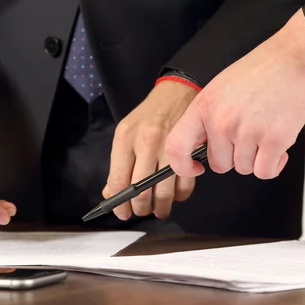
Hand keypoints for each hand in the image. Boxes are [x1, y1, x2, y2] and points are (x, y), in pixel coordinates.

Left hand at [103, 80, 197, 219]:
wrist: (177, 91)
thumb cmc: (150, 115)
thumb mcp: (126, 133)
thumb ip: (119, 165)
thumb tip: (112, 194)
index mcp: (126, 138)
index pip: (119, 181)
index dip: (119, 204)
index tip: (121, 212)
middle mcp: (147, 142)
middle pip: (141, 191)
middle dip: (140, 209)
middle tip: (140, 211)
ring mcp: (171, 147)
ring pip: (164, 193)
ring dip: (160, 208)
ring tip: (158, 209)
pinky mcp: (191, 152)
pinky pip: (185, 186)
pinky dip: (179, 197)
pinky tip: (174, 195)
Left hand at [165, 11, 304, 179]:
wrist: (298, 58)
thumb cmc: (262, 71)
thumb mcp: (219, 89)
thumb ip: (206, 117)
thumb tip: (198, 146)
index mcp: (203, 107)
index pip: (176, 148)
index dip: (182, 165)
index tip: (195, 167)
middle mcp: (221, 122)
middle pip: (219, 165)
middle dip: (234, 156)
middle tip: (249, 134)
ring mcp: (246, 132)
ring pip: (244, 169)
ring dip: (256, 157)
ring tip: (265, 130)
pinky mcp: (274, 141)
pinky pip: (265, 172)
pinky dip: (274, 165)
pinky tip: (278, 147)